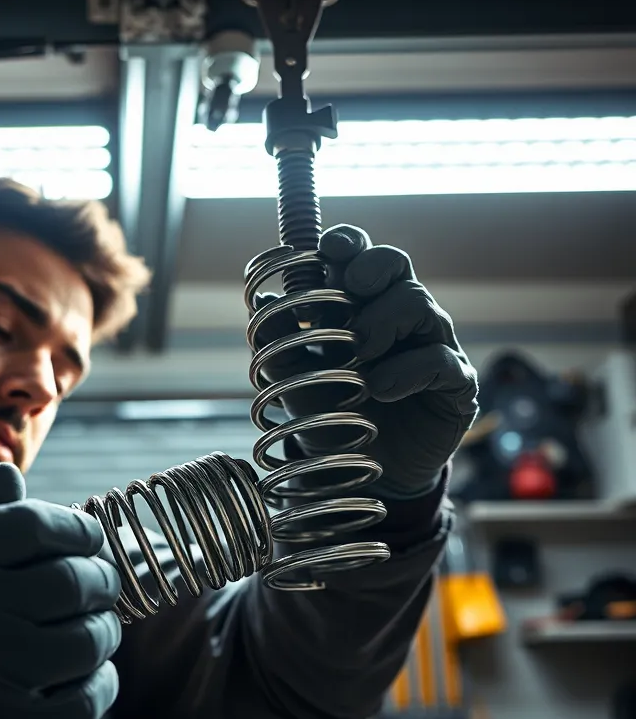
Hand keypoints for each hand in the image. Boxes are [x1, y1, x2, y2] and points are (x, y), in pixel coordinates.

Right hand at [0, 463, 121, 718]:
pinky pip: (90, 697)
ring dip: (102, 634)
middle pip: (74, 580)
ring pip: (91, 639)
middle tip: (98, 588)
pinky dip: (99, 685)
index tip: (88, 541)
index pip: (35, 524)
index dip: (77, 529)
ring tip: (89, 634)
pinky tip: (82, 679)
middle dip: (100, 581)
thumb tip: (10, 475)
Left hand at [258, 225, 478, 498]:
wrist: (367, 474)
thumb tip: (264, 303)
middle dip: (372, 267)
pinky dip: (407, 370)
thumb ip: (282, 346)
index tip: (328, 250)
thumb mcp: (297, 383)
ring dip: (384, 322)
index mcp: (360, 306)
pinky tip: (381, 389)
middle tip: (352, 291)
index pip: (359, 256)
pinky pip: (440, 360)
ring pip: (420, 304)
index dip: (348, 244)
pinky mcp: (455, 383)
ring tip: (360, 355)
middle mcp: (399, 317)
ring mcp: (431, 344)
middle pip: (397, 264)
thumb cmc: (333, 417)